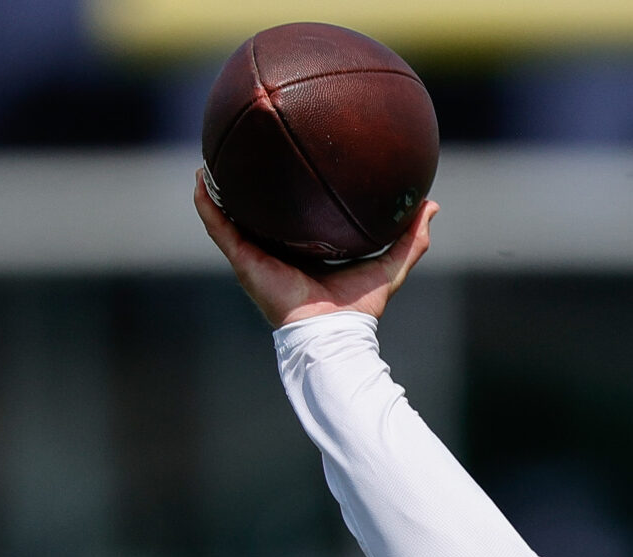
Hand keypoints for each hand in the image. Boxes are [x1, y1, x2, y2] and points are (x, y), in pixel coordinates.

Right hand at [192, 171, 437, 329]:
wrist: (333, 331)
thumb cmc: (359, 307)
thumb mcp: (390, 266)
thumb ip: (411, 239)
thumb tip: (431, 205)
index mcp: (304, 251)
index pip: (293, 218)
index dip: (288, 194)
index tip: (289, 163)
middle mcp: (276, 251)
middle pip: (258, 213)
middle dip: (249, 184)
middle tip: (245, 149)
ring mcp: (255, 256)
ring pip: (230, 215)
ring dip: (218, 187)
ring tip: (210, 155)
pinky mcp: (243, 261)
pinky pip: (218, 227)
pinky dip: (207, 203)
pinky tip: (201, 178)